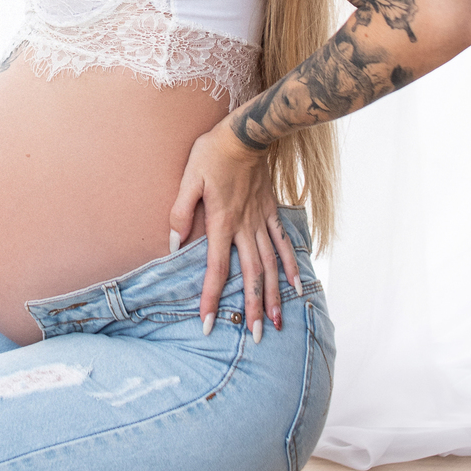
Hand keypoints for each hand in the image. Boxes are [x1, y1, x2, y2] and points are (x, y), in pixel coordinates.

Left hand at [168, 122, 302, 341]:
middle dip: (252, 308)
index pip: (216, 268)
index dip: (210, 297)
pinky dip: (291, 265)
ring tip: (277, 322)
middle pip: (251, 275)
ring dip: (274, 295)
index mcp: (222, 222)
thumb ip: (180, 212)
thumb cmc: (212, 154)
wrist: (246, 133)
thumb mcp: (188, 179)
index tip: (207, 323)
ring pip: (271, 265)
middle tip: (258, 337)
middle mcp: (245, 227)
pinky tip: (297, 285)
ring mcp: (262, 220)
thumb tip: (173, 245)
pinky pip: (283, 243)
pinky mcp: (271, 212)